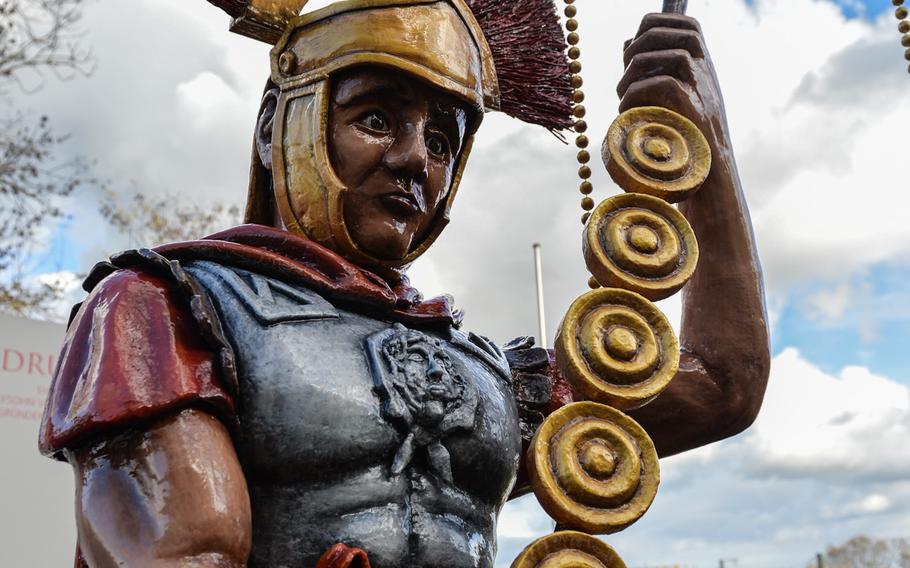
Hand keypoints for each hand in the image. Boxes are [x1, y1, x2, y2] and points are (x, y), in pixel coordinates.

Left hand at [617, 13, 729, 155]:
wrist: (707, 176)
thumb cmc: (682, 138)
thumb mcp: (671, 97)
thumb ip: (652, 69)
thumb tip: (627, 42)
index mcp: (703, 66)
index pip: (688, 24)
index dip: (657, 23)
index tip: (632, 42)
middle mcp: (707, 72)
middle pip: (679, 34)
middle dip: (640, 48)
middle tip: (623, 77)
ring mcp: (703, 89)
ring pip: (669, 56)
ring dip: (634, 74)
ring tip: (622, 98)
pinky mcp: (694, 108)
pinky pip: (662, 84)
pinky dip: (636, 95)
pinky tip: (626, 113)